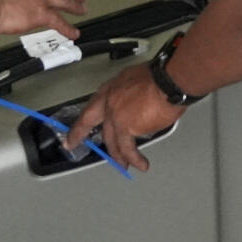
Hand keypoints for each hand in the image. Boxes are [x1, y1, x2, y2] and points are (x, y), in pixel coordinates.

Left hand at [60, 62, 180, 173]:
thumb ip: (133, 93)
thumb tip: (140, 104)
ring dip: (118, 154)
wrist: (169, 81)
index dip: (84, 115)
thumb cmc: (163, 76)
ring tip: (123, 164)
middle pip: (91, 120)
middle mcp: (110, 100)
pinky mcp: (125, 128)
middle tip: (72, 142)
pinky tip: (140, 163)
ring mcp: (115, 114)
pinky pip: (127, 148)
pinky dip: (135, 158)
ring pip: (111, 139)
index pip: (93, 104)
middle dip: (79, 134)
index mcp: (113, 87)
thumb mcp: (140, 78)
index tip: (75, 122)